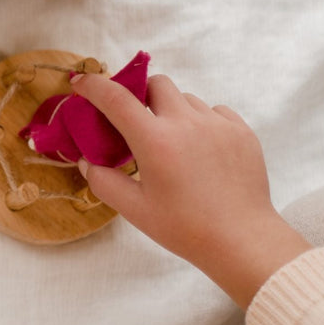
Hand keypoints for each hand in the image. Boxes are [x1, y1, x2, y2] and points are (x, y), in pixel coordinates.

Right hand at [69, 72, 310, 307]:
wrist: (242, 240)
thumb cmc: (185, 228)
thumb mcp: (134, 210)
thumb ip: (103, 181)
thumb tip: (86, 160)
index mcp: (155, 140)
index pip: (115, 98)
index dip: (93, 85)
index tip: (81, 84)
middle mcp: (186, 123)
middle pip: (156, 84)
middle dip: (140, 95)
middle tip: (137, 122)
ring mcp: (218, 124)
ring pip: (186, 99)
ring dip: (172, 112)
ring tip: (174, 144)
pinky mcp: (242, 131)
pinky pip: (215, 111)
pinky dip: (201, 122)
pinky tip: (201, 150)